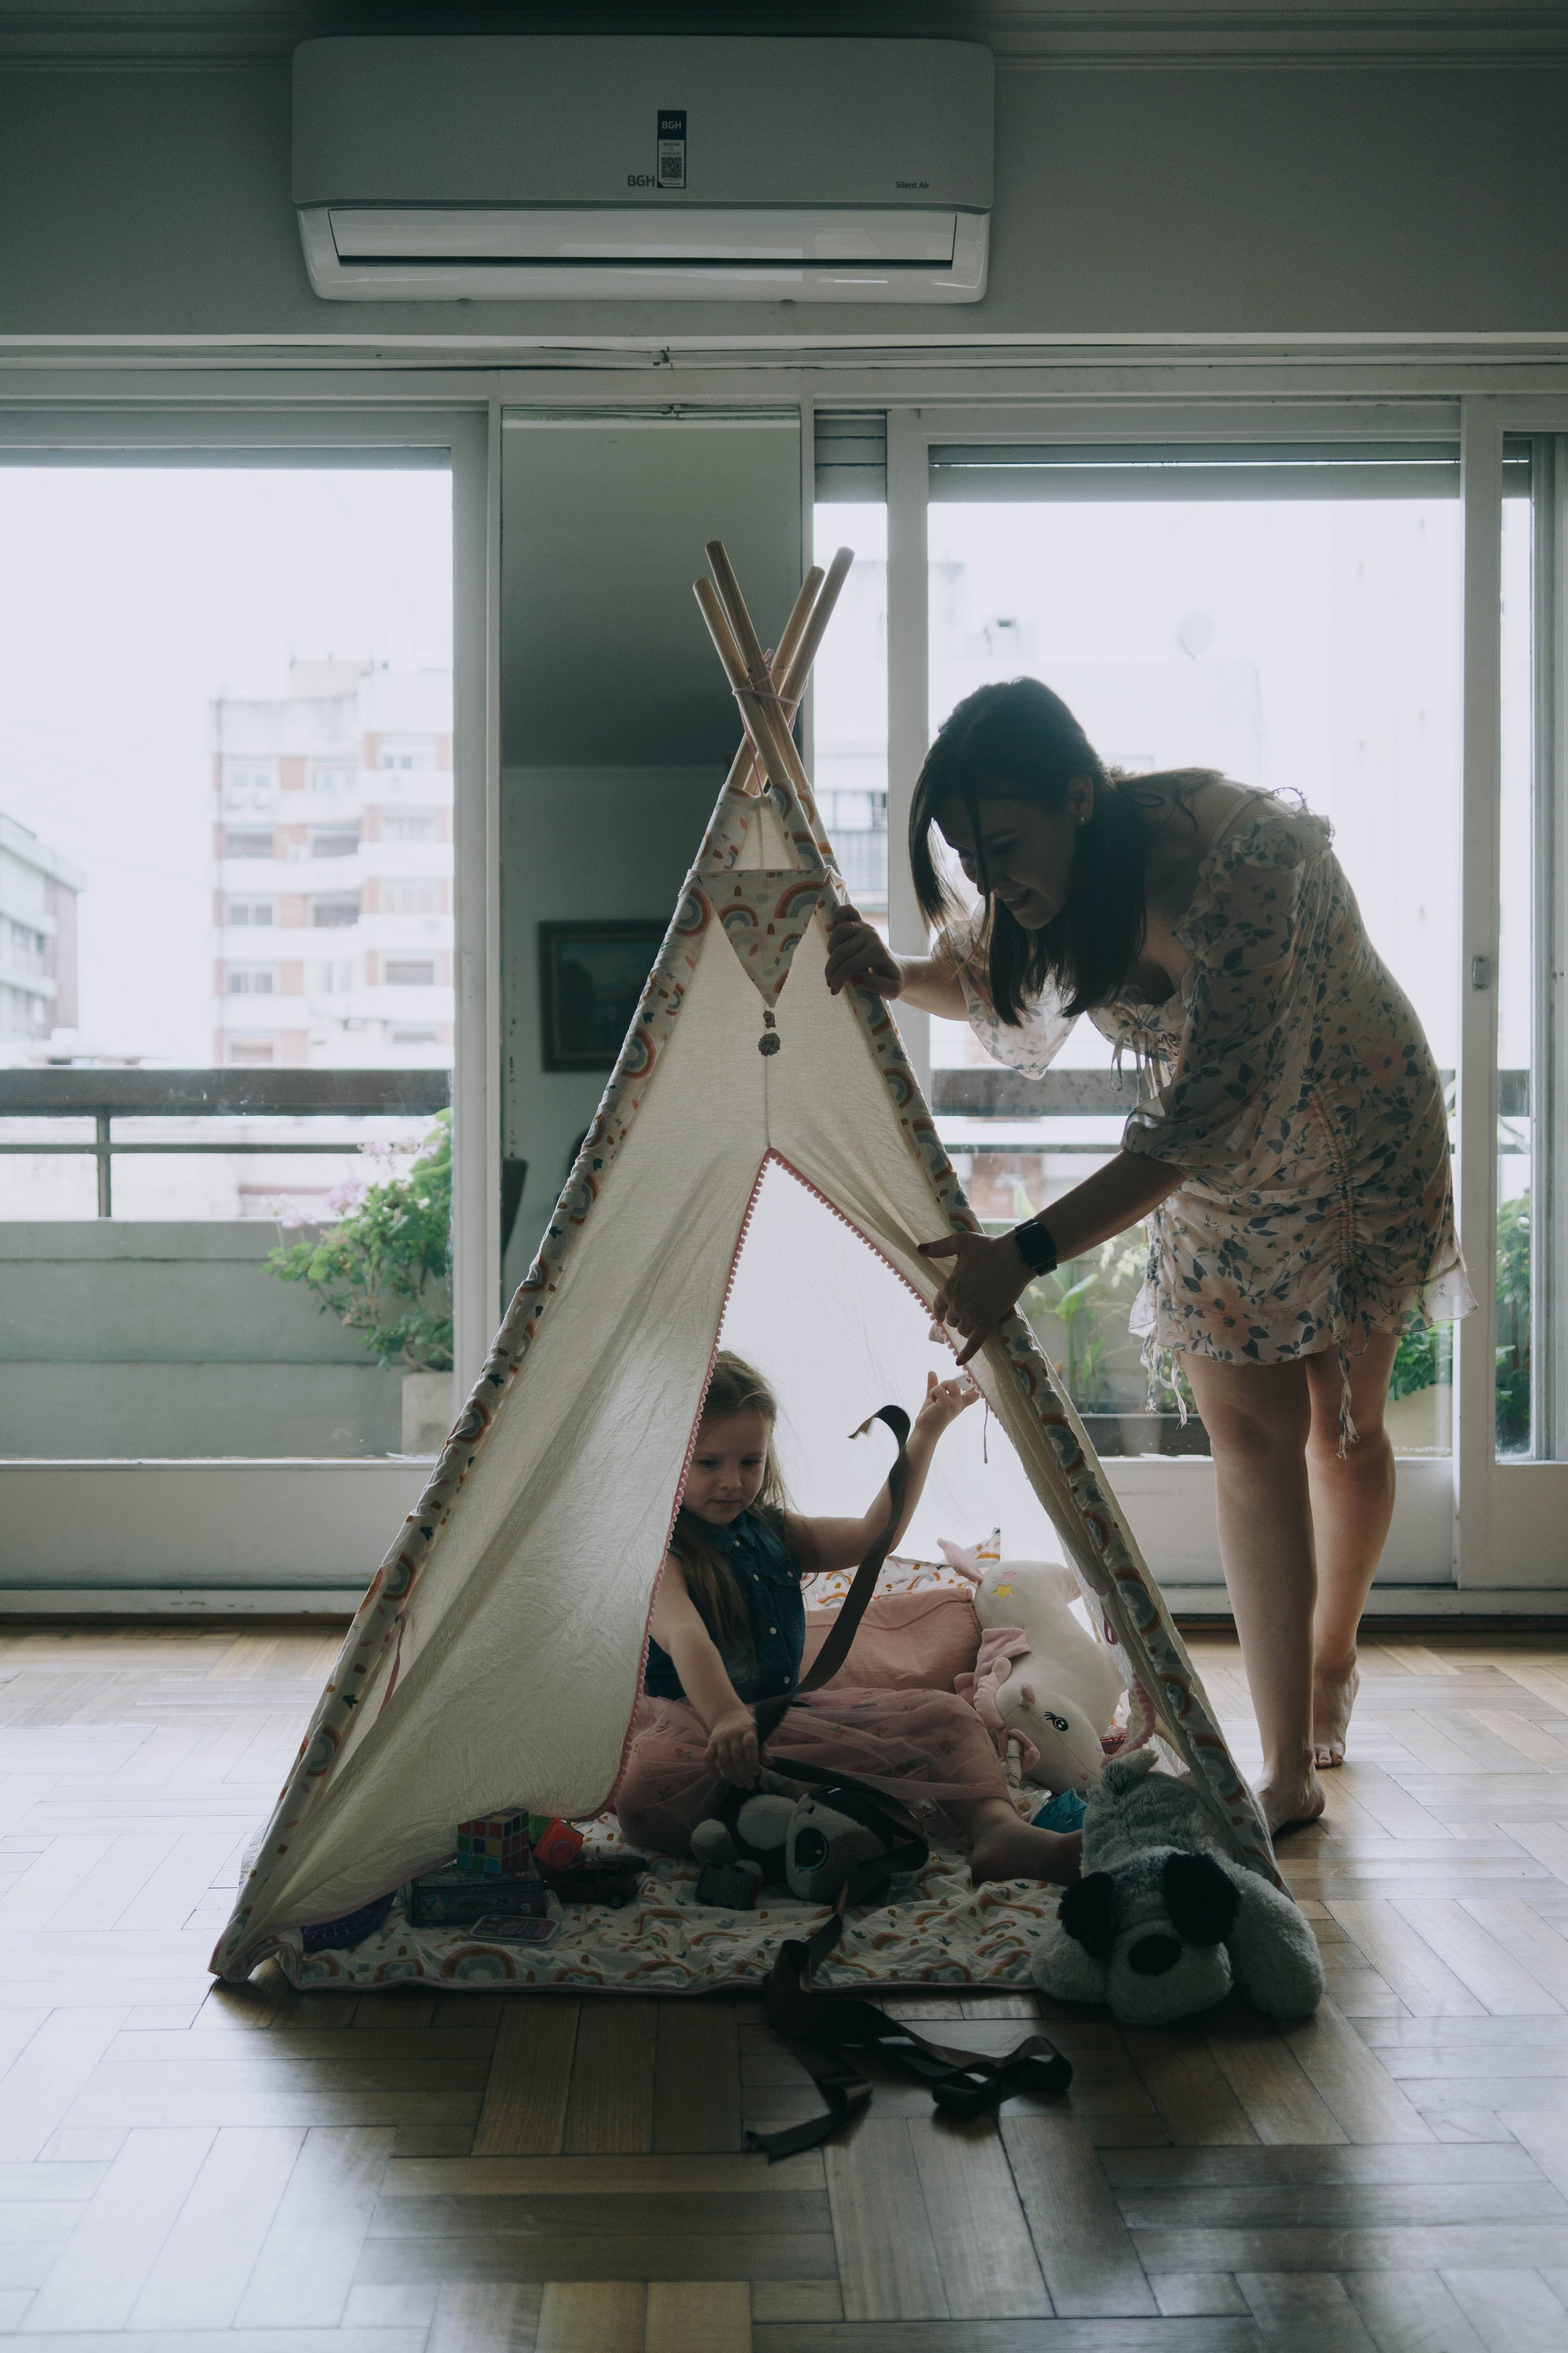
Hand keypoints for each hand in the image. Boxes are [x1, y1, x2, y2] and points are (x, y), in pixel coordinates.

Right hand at [705, 1705, 760, 1787]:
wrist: (728, 1715)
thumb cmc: (747, 1729)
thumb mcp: (758, 1733)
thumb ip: (762, 1749)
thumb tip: (770, 1763)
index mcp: (747, 1730)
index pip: (749, 1745)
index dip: (752, 1760)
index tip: (756, 1773)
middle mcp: (732, 1734)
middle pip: (736, 1757)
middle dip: (744, 1774)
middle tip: (750, 1786)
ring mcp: (720, 1738)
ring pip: (723, 1760)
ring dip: (731, 1775)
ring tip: (739, 1785)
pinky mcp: (710, 1742)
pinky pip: (708, 1757)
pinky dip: (711, 1769)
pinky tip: (718, 1778)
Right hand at [824, 903, 902, 998]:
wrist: (896, 969)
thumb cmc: (891, 980)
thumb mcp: (890, 990)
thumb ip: (874, 985)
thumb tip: (853, 977)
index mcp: (878, 952)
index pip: (849, 965)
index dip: (838, 979)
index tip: (834, 991)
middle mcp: (871, 936)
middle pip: (840, 951)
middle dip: (831, 969)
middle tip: (831, 983)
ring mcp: (864, 926)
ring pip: (838, 932)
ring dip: (831, 950)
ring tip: (834, 963)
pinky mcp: (859, 921)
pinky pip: (846, 910)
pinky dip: (837, 915)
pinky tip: (832, 928)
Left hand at [913, 1367, 980, 1436]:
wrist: (924, 1431)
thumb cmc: (929, 1417)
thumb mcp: (934, 1398)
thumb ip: (934, 1385)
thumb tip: (931, 1371)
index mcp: (959, 1404)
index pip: (974, 1394)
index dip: (977, 1386)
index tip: (978, 1380)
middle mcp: (959, 1404)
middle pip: (957, 1382)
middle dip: (945, 1383)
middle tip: (937, 1394)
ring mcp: (954, 1404)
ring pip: (950, 1382)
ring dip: (938, 1387)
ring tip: (934, 1398)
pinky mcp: (947, 1403)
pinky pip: (938, 1388)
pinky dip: (932, 1392)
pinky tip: (932, 1402)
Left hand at [918, 1231, 1029, 1366]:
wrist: (1015, 1257)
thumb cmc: (988, 1247)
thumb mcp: (960, 1242)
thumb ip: (938, 1248)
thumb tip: (919, 1249)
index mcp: (949, 1287)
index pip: (938, 1305)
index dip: (942, 1309)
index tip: (943, 1313)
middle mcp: (957, 1303)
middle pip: (951, 1319)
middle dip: (958, 1315)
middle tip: (969, 1311)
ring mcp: (972, 1315)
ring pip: (962, 1330)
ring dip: (966, 1327)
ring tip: (976, 1321)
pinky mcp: (987, 1323)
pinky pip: (974, 1344)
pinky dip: (966, 1354)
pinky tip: (959, 1362)